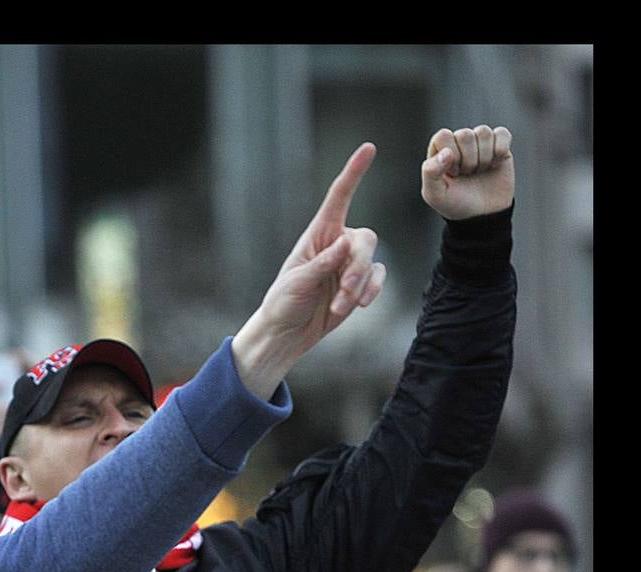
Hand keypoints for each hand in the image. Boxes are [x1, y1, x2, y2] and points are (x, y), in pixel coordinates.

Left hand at [232, 143, 385, 399]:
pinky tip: (358, 305)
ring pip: (372, 262)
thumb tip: (346, 244)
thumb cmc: (284, 303)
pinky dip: (370, 292)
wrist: (287, 333)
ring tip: (340, 306)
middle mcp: (336, 244)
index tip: (369, 148)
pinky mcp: (359, 285)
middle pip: (364, 239)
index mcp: (317, 235)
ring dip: (360, 286)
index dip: (354, 172)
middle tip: (345, 292)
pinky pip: (377, 279)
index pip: (339, 197)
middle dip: (358, 266)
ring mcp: (349, 264)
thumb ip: (323, 263)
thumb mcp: (297, 282)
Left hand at [421, 125, 513, 219]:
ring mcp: (480, 143)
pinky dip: (500, 149)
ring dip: (483, 157)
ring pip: (483, 132)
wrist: (482, 215)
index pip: (444, 135)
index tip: (453, 173)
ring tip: (479, 171)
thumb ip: (430, 172)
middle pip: (465, 135)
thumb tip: (446, 152)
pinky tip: (495, 164)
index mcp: (440, 150)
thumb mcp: (435, 194)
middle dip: (468, 159)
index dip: (450, 154)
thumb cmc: (455, 204)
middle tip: (467, 174)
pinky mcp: (500, 146)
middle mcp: (459, 143)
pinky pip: (502, 133)